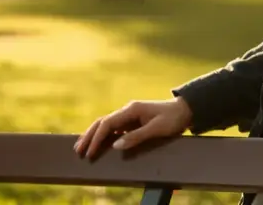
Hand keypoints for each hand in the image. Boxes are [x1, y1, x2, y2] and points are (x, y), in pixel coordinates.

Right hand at [74, 97, 193, 159]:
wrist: (185, 110)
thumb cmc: (172, 118)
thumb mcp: (156, 129)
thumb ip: (136, 137)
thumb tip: (115, 145)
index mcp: (131, 109)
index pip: (107, 124)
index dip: (96, 138)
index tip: (89, 152)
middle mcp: (127, 110)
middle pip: (102, 122)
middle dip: (89, 136)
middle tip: (77, 150)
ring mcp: (129, 114)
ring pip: (106, 124)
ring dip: (93, 135)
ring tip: (82, 147)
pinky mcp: (132, 120)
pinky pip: (114, 127)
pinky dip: (103, 135)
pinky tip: (97, 143)